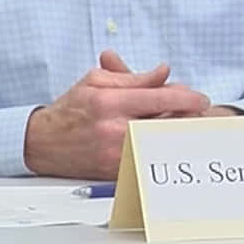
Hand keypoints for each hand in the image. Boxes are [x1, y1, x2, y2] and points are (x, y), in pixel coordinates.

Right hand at [23, 50, 210, 178]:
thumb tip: (164, 72)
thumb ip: (134, 78)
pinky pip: (148, 159)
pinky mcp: (116, 171)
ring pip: (161, 144)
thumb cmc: (71, 109)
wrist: (43, 142)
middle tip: (195, 112)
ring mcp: (116, 153)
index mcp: (110, 101)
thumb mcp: (97, 81)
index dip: (187, 97)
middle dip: (186, 117)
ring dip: (175, 134)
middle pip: (167, 123)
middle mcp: (115, 129)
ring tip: (178, 124)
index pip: (160, 97)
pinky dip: (160, 149)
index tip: (200, 98)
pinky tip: (163, 142)